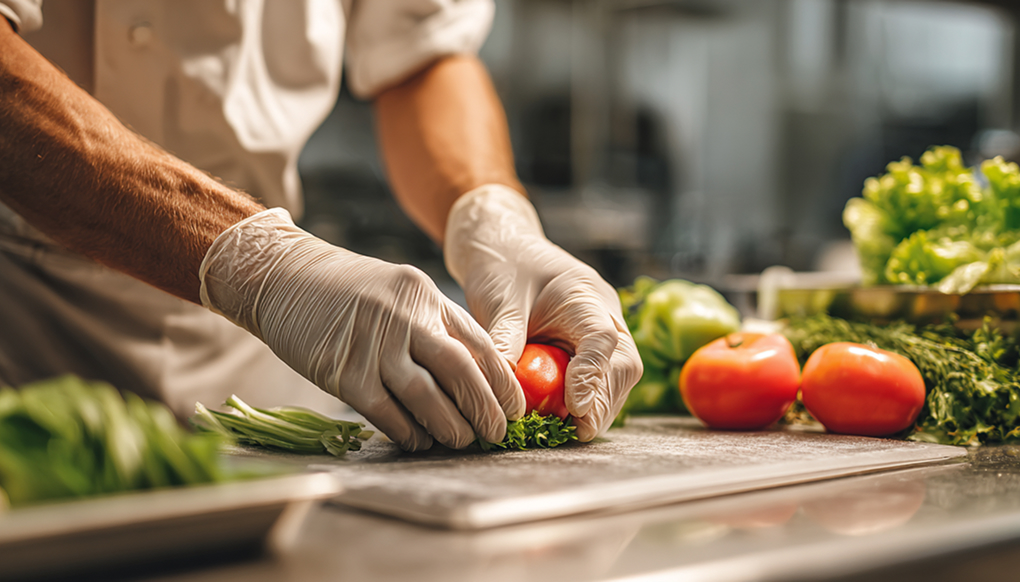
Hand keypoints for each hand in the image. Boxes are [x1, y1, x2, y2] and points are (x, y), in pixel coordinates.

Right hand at [199, 209, 523, 450]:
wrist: (283, 277)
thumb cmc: (347, 290)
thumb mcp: (398, 290)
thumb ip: (433, 323)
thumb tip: (473, 374)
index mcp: (424, 295)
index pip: (478, 342)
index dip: (502, 380)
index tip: (516, 407)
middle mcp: (403, 317)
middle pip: (460, 370)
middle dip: (485, 408)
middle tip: (497, 433)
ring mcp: (372, 346)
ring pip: (426, 397)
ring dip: (450, 426)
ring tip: (462, 440)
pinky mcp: (343, 373)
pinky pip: (387, 413)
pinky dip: (409, 431)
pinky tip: (420, 441)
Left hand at [444, 185, 642, 440]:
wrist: (506, 245)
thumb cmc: (502, 266)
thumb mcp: (497, 301)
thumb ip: (505, 342)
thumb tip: (504, 388)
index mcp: (584, 295)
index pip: (601, 340)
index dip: (592, 377)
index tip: (576, 409)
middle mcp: (605, 314)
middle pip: (623, 365)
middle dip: (603, 402)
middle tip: (577, 433)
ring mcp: (605, 331)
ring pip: (618, 377)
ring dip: (598, 407)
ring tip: (569, 431)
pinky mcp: (592, 347)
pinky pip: (601, 379)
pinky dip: (587, 401)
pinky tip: (566, 418)